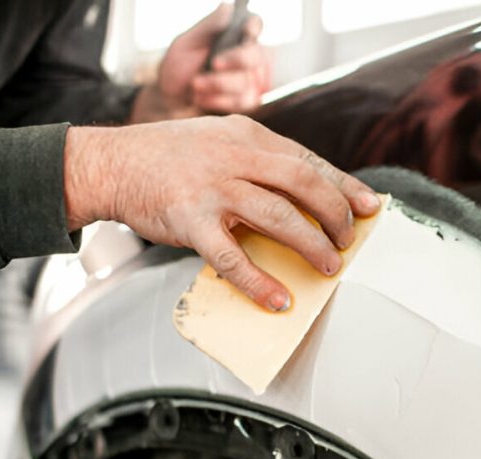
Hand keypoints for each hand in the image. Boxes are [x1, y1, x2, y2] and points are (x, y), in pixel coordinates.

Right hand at [64, 116, 380, 310]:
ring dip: (311, 245)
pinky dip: (260, 282)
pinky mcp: (191, 220)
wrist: (109, 164)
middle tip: (348, 240)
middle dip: (336, 214)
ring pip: (279, 217)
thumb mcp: (218, 143)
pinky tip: (278, 299)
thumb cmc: (167, 158)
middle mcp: (235, 157)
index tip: (371, 205)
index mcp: (248, 137)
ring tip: (329, 267)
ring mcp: (214, 187)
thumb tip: (301, 198)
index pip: (309, 161)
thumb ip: (257, 163)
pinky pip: (233, 258)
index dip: (345, 185)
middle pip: (304, 183)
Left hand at [130, 4, 271, 122]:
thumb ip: (208, 26)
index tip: (246, 30)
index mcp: (232, 36)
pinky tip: (201, 98)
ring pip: (244, 82)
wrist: (170, 99)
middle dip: (236, 60)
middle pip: (256, 56)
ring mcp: (247, 81)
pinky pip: (239, 102)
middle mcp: (244, 57)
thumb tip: (227, 6)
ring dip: (216, 84)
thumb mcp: (186, 43)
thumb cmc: (178, 68)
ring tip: (195, 85)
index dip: (254, 26)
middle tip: (214, 63)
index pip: (254, 25)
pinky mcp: (244, 102)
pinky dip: (217, 100)